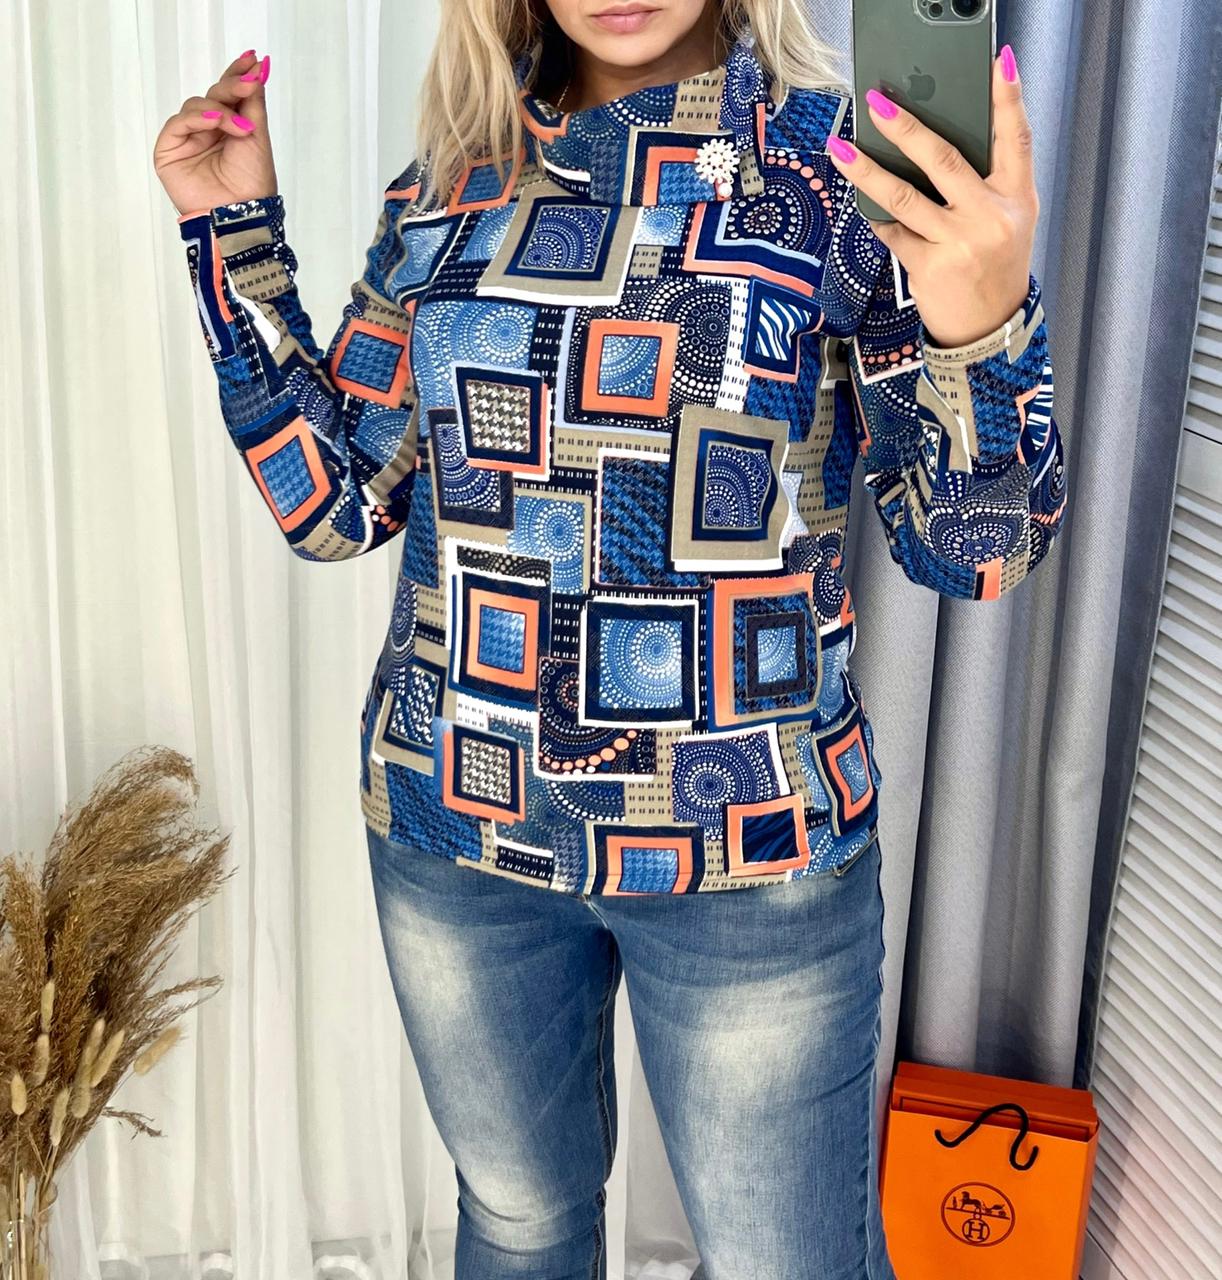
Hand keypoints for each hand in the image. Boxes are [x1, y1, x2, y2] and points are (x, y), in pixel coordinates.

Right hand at [153, 50, 277, 216]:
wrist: (241, 214)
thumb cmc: (252, 183)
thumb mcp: (257, 135)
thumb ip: (252, 102)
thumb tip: (257, 68)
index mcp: (229, 129)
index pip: (228, 95)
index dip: (237, 75)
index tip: (252, 59)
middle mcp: (207, 132)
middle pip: (213, 95)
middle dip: (232, 88)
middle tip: (250, 83)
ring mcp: (188, 140)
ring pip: (195, 105)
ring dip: (219, 110)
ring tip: (241, 127)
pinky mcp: (169, 150)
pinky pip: (179, 122)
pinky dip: (197, 118)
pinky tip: (215, 122)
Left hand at [827, 44, 1038, 348]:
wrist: (989, 329)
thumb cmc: (994, 266)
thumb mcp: (1010, 219)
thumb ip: (987, 182)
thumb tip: (935, 142)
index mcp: (1017, 197)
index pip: (1017, 137)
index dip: (1008, 97)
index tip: (998, 62)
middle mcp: (991, 216)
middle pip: (943, 159)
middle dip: (906, 128)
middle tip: (877, 104)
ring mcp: (959, 242)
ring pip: (903, 195)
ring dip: (867, 170)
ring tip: (841, 149)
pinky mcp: (929, 266)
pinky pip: (892, 231)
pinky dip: (876, 215)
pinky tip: (862, 200)